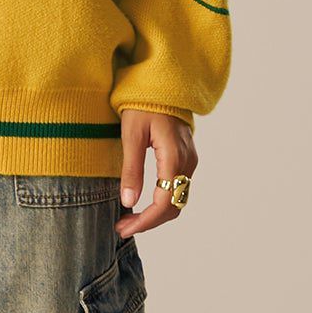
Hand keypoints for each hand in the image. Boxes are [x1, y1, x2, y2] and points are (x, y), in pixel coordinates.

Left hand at [115, 110, 195, 237]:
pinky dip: (161, 202)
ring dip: (155, 214)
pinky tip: (142, 204)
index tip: (123, 228)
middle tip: (122, 228)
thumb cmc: (143, 104)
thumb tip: (128, 202)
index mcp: (174, 157)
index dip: (144, 221)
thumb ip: (131, 169)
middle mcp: (187, 162)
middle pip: (174, 206)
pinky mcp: (186, 159)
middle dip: (148, 222)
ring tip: (129, 219)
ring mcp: (190, 161)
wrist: (163, 84)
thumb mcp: (131, 136)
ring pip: (177, 200)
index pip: (163, 203)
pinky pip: (178, 188)